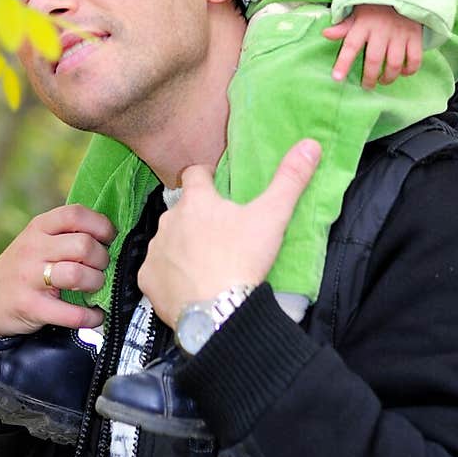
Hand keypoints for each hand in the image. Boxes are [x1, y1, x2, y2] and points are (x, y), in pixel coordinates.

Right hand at [0, 204, 116, 337]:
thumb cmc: (23, 268)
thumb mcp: (37, 241)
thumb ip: (65, 234)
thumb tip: (110, 234)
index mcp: (39, 227)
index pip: (75, 214)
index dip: (100, 225)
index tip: (109, 238)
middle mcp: (33, 249)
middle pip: (83, 245)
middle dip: (102, 258)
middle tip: (101, 267)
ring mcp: (30, 278)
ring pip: (78, 274)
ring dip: (96, 283)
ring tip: (95, 287)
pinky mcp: (31, 306)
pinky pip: (71, 312)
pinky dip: (91, 316)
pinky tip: (95, 315)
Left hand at [137, 139, 321, 326]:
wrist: (219, 312)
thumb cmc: (243, 258)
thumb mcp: (272, 216)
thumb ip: (290, 179)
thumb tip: (311, 143)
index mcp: (196, 201)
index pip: (194, 173)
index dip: (205, 177)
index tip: (216, 187)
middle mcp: (168, 220)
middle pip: (181, 211)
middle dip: (196, 218)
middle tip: (220, 236)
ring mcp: (155, 251)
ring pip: (167, 241)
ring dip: (181, 247)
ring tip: (205, 265)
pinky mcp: (146, 280)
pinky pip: (156, 272)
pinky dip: (169, 277)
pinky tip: (187, 287)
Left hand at [323, 3, 422, 87]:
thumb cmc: (375, 6)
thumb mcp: (356, 12)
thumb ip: (343, 26)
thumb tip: (325, 34)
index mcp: (363, 25)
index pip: (350, 46)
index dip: (343, 63)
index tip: (337, 78)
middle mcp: (381, 31)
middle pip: (374, 60)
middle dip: (370, 78)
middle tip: (367, 86)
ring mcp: (399, 34)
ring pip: (395, 63)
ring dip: (389, 77)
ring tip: (383, 80)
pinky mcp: (415, 36)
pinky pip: (414, 58)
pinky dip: (409, 70)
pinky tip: (403, 72)